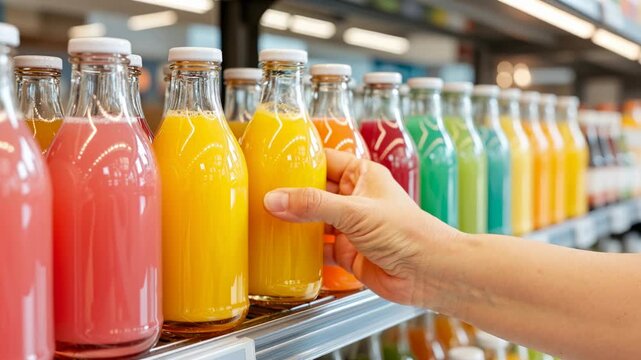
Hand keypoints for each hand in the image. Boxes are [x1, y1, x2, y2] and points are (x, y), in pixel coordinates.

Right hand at [263, 149, 459, 304]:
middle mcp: (354, 198)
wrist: (429, 273)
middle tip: (259, 193)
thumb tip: (275, 199)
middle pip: (313, 191)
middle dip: (289, 194)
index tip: (271, 161)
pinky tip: (284, 249)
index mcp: (361, 176)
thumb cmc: (408, 233)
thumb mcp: (355, 212)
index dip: (299, 160)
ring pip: (313, 220)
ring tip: (263, 219)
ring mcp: (350, 226)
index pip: (323, 159)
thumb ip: (313, 205)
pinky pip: (319, 248)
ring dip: (293, 222)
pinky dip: (302, 250)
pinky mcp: (348, 252)